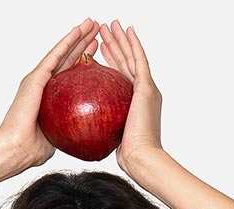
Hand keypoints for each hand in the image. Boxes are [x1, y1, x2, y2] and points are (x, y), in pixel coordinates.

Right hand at [0, 18, 104, 173]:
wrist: (16, 149)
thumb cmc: (33, 148)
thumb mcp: (60, 134)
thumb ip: (71, 127)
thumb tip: (88, 132)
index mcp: (48, 95)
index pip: (69, 72)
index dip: (82, 58)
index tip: (96, 49)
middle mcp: (42, 83)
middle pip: (67, 57)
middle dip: (82, 42)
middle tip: (97, 29)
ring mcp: (38, 79)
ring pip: (62, 52)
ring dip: (77, 36)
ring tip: (91, 24)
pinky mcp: (36, 78)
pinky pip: (55, 57)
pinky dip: (67, 43)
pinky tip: (78, 32)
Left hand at [101, 20, 165, 173]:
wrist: (141, 157)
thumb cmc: (128, 155)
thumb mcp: (112, 136)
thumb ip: (104, 126)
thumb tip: (87, 128)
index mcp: (134, 102)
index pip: (120, 75)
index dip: (112, 60)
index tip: (102, 49)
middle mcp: (143, 92)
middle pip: (125, 62)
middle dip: (115, 45)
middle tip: (105, 29)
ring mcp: (146, 88)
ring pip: (131, 56)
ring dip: (121, 39)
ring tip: (111, 24)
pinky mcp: (146, 87)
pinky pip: (137, 59)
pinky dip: (132, 44)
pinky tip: (126, 31)